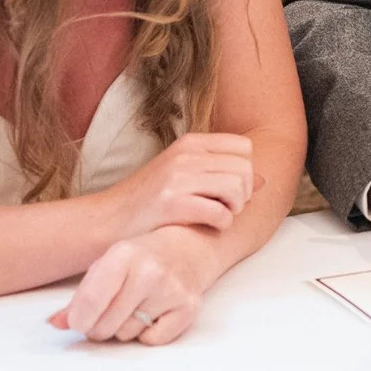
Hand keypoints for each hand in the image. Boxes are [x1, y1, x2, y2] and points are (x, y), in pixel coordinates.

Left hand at [50, 225, 217, 344]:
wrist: (190, 247)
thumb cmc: (142, 257)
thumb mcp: (108, 265)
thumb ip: (80, 296)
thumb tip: (56, 323)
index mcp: (123, 255)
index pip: (90, 303)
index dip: (79, 320)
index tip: (79, 320)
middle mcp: (149, 271)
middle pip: (105, 326)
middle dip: (100, 327)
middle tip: (109, 312)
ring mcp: (171, 290)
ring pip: (127, 335)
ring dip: (125, 328)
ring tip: (136, 306)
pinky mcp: (188, 308)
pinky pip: (152, 340)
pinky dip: (148, 334)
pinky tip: (155, 312)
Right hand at [114, 132, 256, 238]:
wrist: (107, 221)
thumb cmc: (147, 201)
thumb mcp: (182, 174)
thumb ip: (219, 173)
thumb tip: (263, 180)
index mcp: (190, 144)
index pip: (244, 148)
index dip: (245, 171)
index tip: (229, 189)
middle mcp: (185, 155)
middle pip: (245, 169)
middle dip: (243, 193)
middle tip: (225, 208)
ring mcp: (178, 178)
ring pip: (237, 188)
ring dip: (234, 209)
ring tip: (217, 216)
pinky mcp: (172, 204)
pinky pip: (220, 213)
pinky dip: (221, 224)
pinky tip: (207, 226)